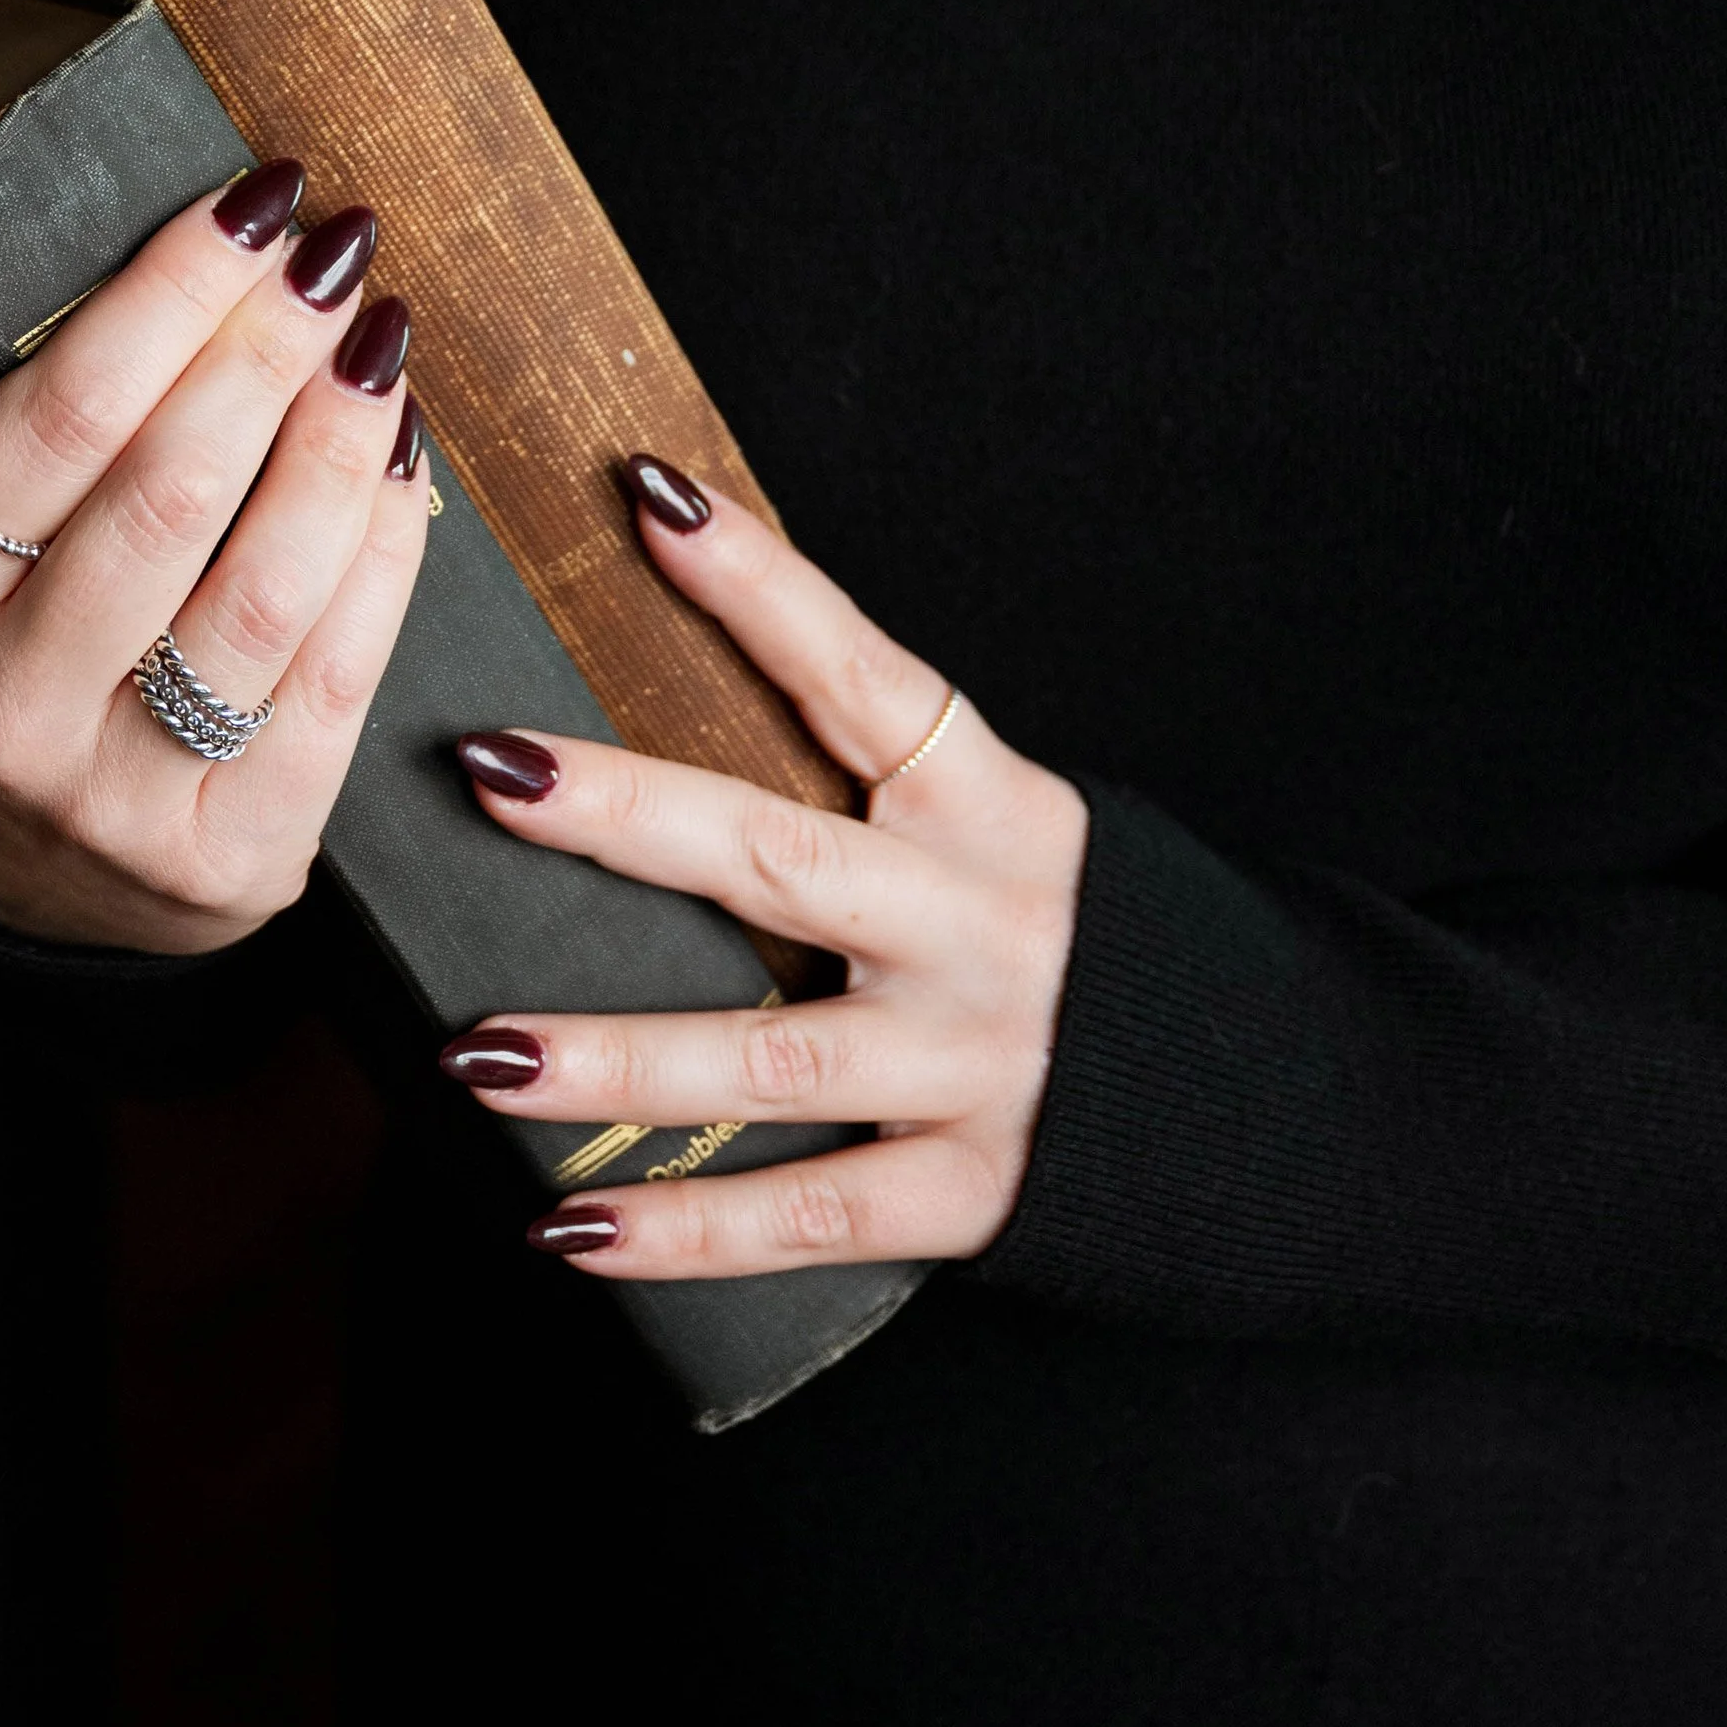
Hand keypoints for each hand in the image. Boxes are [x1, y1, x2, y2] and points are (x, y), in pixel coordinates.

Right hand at [0, 159, 430, 954]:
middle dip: (269, 349)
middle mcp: (4, 709)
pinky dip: (387, 556)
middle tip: (337, 245)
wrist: (18, 886)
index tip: (251, 199)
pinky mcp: (235, 855)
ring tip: (381, 336)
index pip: (58, 419)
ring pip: (265, 590)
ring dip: (343, 445)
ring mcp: (122, 796)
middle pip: (170, 494)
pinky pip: (335, 683)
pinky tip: (401, 460)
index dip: (168, 295)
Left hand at [441, 463, 1088, 1275]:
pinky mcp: (972, 1187)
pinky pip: (806, 1214)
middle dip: (623, 815)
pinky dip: (685, 1230)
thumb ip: (869, 775)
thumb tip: (678, 659)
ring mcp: (976, 1060)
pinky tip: (568, 1231)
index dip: (759, 585)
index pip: (861, 672)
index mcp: (991, 806)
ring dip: (612, 1060)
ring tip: (475, 1053)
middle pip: (779, 857)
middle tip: (490, 770)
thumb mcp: (993, 824)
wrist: (1251, 1097)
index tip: (650, 496)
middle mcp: (982, 922)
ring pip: (768, 1057)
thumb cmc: (1064, 926)